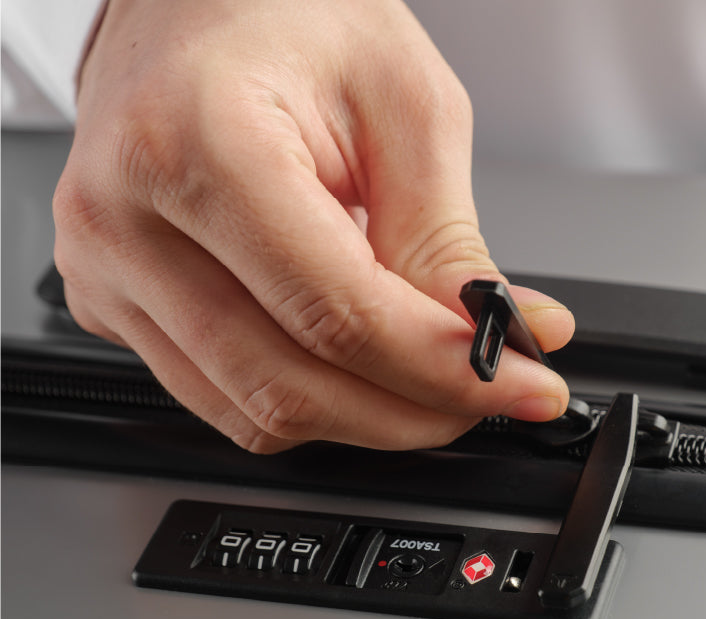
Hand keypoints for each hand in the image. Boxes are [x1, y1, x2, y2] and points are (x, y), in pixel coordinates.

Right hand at [53, 0, 573, 452]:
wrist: (194, 9)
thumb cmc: (286, 17)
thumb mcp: (402, 104)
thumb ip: (444, 241)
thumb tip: (493, 336)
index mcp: (195, 145)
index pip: (336, 316)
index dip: (442, 371)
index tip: (520, 387)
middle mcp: (128, 223)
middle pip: (289, 387)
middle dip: (409, 413)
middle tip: (484, 395)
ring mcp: (110, 276)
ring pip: (255, 412)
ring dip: (362, 417)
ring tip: (426, 378)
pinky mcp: (118, 308)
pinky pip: (225, 398)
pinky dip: (308, 400)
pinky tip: (354, 367)